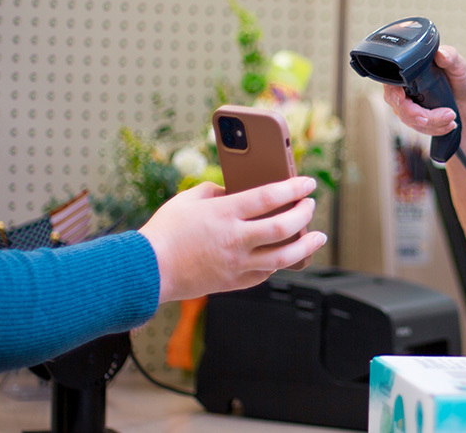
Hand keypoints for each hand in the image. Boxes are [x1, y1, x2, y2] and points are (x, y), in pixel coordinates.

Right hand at [138, 178, 326, 302]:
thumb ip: (215, 191)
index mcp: (224, 213)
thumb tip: (236, 191)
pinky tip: (286, 254)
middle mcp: (235, 239)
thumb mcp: (187, 199)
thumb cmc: (164, 232)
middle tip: (311, 205)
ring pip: (284, 257)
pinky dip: (280, 262)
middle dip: (304, 214)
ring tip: (318, 237)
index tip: (308, 183)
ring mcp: (236, 264)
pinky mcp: (234, 282)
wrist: (146, 271)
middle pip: (283, 226)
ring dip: (307, 245)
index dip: (294, 188)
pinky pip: (266, 273)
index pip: (269, 196)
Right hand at [383, 45, 465, 136]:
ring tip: (452, 116)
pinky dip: (435, 128)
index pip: (391, 82)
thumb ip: (450, 56)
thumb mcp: (458, 65)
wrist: (464, 99)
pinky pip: (418, 128)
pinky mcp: (413, 118)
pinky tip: (448, 125)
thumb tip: (440, 55)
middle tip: (446, 114)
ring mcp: (406, 105)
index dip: (395, 93)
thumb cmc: (459, 79)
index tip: (404, 99)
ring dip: (433, 123)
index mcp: (408, 70)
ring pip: (409, 120)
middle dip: (420, 114)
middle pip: (398, 105)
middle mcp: (402, 88)